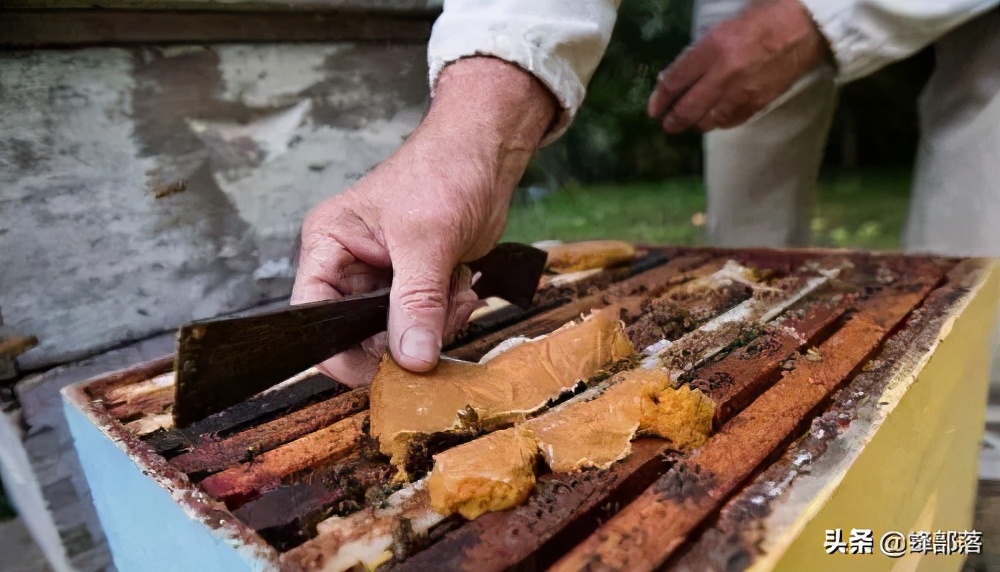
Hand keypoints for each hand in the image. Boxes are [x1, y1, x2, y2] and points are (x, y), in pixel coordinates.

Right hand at [292, 57, 556, 386]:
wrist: (487, 155)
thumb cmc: (444, 172)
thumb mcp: (426, 240)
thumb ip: (416, 303)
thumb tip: (411, 359)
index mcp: (329, 247)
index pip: (313, 315)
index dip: (340, 352)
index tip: (379, 373)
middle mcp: (349, 268)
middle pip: (359, 336)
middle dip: (404, 336)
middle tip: (438, 317)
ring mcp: (384, 281)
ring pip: (399, 337)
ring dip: (435, 324)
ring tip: (455, 289)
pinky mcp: (417, 287)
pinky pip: (428, 326)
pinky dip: (450, 315)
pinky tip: (462, 286)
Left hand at [648, 0, 830, 132]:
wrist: (805, 28)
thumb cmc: (764, 17)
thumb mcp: (723, 27)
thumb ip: (700, 53)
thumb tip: (676, 76)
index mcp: (713, 47)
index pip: (676, 81)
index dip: (660, 99)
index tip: (653, 109)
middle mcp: (724, 74)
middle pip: (688, 108)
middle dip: (673, 121)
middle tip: (667, 124)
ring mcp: (741, 92)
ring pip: (708, 120)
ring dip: (695, 124)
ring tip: (689, 124)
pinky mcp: (758, 103)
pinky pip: (730, 121)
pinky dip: (718, 123)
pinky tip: (714, 120)